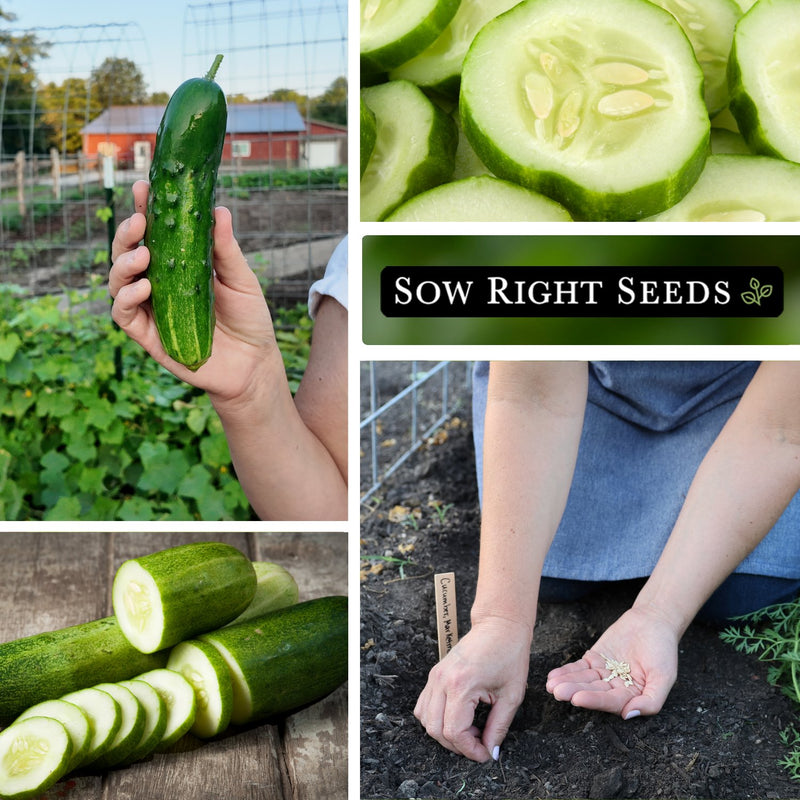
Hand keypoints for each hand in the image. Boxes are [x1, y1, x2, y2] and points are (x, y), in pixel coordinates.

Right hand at [108, 180, 281, 403]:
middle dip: (127, 234)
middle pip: (126, 254)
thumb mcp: (241, 279)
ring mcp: (151, 310)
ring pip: (117, 282)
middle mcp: (158, 285)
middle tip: (141, 222)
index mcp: (177, 266)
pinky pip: (124, 316)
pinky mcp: (149, 337)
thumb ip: (225, 249)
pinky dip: (126, 298)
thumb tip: (218, 209)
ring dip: (123, 264)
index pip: (152, 234)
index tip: (144, 188)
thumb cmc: (249, 319)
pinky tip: (145, 288)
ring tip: (144, 255)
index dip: (143, 210)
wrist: (255, 363)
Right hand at [413, 616, 531, 761]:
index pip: (454, 732)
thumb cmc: (510, 655)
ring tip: (469, 730)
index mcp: (461, 684)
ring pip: (425, 719)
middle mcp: (442, 680)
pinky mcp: (435, 674)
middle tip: (479, 744)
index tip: (485, 754)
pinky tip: (459, 717)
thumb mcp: (511, 696)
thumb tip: (490, 753)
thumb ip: (498, 728)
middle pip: (435, 729)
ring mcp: (435, 676)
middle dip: (456, 745)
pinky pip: (424, 705)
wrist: (500, 626)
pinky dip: (436, 718)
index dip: (470, 750)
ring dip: (444, 733)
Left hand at [545, 605, 678, 718]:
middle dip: (574, 692)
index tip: (577, 699)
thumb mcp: (665, 677)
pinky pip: (578, 667)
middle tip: (558, 692)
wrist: (654, 621)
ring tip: (551, 685)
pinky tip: (554, 676)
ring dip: (567, 683)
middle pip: (593, 692)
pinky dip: (567, 671)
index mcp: (633, 697)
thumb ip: (651, 700)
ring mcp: (603, 674)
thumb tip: (629, 715)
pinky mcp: (594, 659)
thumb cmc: (663, 651)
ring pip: (583, 680)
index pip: (611, 702)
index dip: (594, 700)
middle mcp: (615, 689)